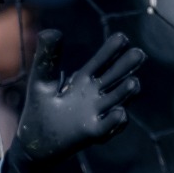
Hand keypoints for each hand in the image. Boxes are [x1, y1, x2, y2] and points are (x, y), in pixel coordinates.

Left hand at [0, 29, 143, 172]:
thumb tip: (50, 30)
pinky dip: (114, 121)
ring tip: (133, 82)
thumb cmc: (40, 108)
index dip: (111, 51)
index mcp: (83, 80)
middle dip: (126, 67)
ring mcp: (96, 114)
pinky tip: (120, 112)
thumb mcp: (41, 79)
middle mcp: (94, 96)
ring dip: (125, 93)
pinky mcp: (92, 133)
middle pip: (114, 78)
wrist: (34, 141)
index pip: (101, 62)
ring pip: (116, 101)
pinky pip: (107, 126)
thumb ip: (47, 57)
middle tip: (139, 54)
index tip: (122, 37)